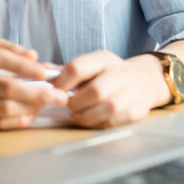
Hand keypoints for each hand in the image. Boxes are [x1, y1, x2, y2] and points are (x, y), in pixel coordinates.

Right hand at [0, 40, 69, 128]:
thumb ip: (11, 49)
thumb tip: (33, 56)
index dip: (21, 66)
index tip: (44, 72)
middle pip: (4, 88)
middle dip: (36, 92)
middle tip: (59, 95)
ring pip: (4, 108)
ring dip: (31, 107)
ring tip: (48, 102)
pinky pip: (0, 122)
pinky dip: (20, 119)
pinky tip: (33, 112)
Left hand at [55, 51, 169, 127]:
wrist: (144, 79)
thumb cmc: (108, 74)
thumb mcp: (89, 65)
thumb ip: (64, 71)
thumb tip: (38, 73)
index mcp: (103, 58)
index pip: (78, 67)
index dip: (62, 82)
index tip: (54, 91)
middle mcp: (120, 72)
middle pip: (95, 91)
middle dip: (76, 103)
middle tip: (68, 107)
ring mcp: (133, 91)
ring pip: (108, 108)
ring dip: (88, 116)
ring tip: (78, 116)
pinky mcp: (140, 109)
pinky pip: (118, 121)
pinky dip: (101, 124)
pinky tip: (94, 121)